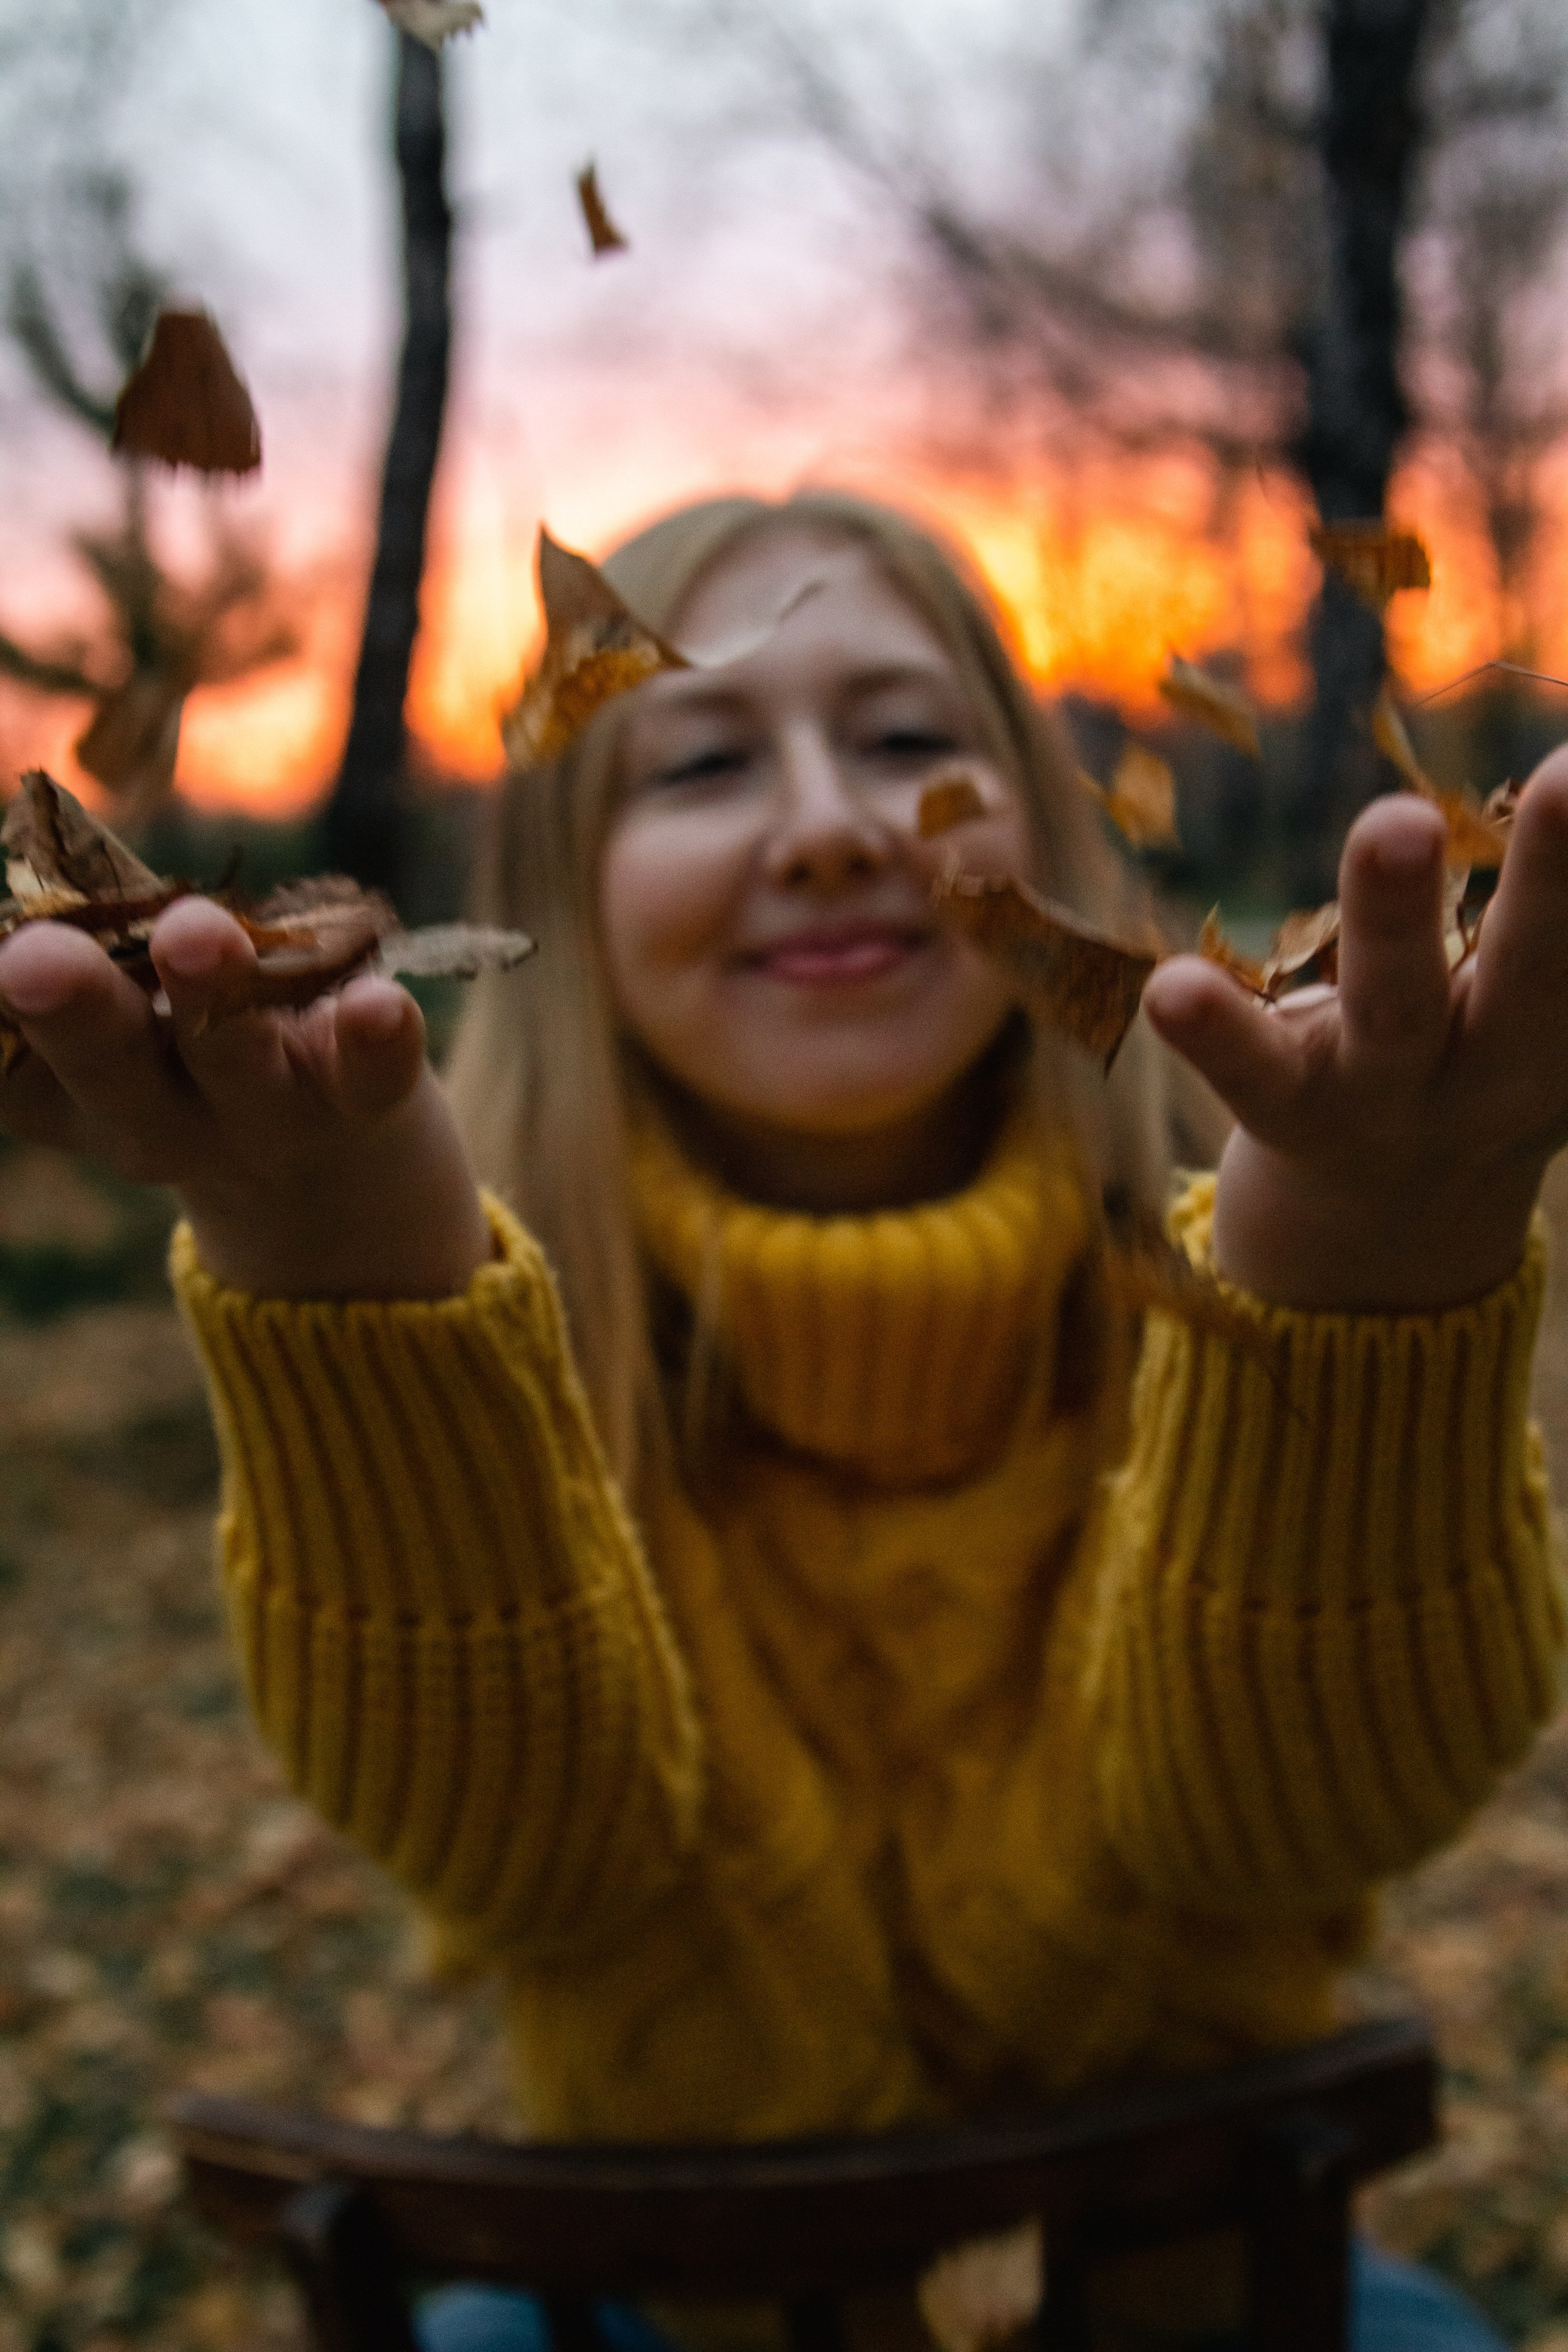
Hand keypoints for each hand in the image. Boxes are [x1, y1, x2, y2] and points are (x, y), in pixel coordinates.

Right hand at [0, 895, 492, 1298]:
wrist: (331, 1186)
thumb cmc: (186, 1062)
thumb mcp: (116, 1034)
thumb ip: (65, 978)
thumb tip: (10, 923)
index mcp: (74, 1099)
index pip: (13, 1065)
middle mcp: (158, 1120)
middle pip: (110, 1066)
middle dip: (76, 1011)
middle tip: (36, 962)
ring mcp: (265, 1116)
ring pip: (231, 1060)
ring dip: (213, 998)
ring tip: (196, 934)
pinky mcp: (362, 1101)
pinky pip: (370, 1075)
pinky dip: (375, 1041)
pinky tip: (381, 1005)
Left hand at [1141, 745, 1567, 1311]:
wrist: (1389, 1244)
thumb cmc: (1479, 1069)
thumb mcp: (1540, 1018)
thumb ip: (1551, 940)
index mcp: (1565, 1035)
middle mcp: (1500, 1071)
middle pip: (1539, 970)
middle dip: (1559, 875)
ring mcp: (1390, 1100)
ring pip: (1398, 1009)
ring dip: (1399, 916)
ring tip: (1397, 822)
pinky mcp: (1290, 1115)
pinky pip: (1251, 1073)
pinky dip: (1214, 1033)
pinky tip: (1169, 989)